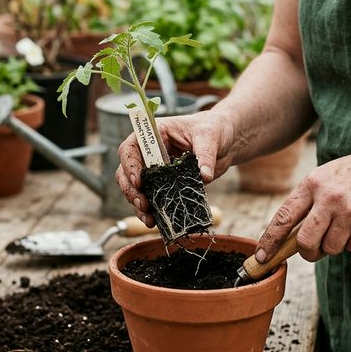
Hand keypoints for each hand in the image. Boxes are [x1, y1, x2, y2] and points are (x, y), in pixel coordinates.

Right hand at [116, 110, 234, 224]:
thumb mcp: (210, 137)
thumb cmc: (213, 129)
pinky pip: (151, 198)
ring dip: (137, 204)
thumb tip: (204, 176)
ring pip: (134, 188)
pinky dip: (150, 211)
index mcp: (154, 134)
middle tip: (143, 204)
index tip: (139, 181)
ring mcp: (155, 170)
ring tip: (149, 219)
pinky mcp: (164, 185)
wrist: (225, 143)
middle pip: (126, 171)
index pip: (130, 148)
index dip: (130, 165)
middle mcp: (149, 152)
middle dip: (131, 190)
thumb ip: (206, 155)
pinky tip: (154, 221)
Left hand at [256, 143, 350, 261]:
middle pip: (306, 242)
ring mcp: (349, 210)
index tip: (262, 257)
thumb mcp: (326, 177)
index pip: (284, 217)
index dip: (270, 240)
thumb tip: (287, 237)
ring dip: (336, 245)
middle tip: (314, 251)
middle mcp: (328, 196)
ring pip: (331, 248)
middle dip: (308, 253)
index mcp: (312, 183)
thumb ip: (307, 202)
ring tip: (346, 225)